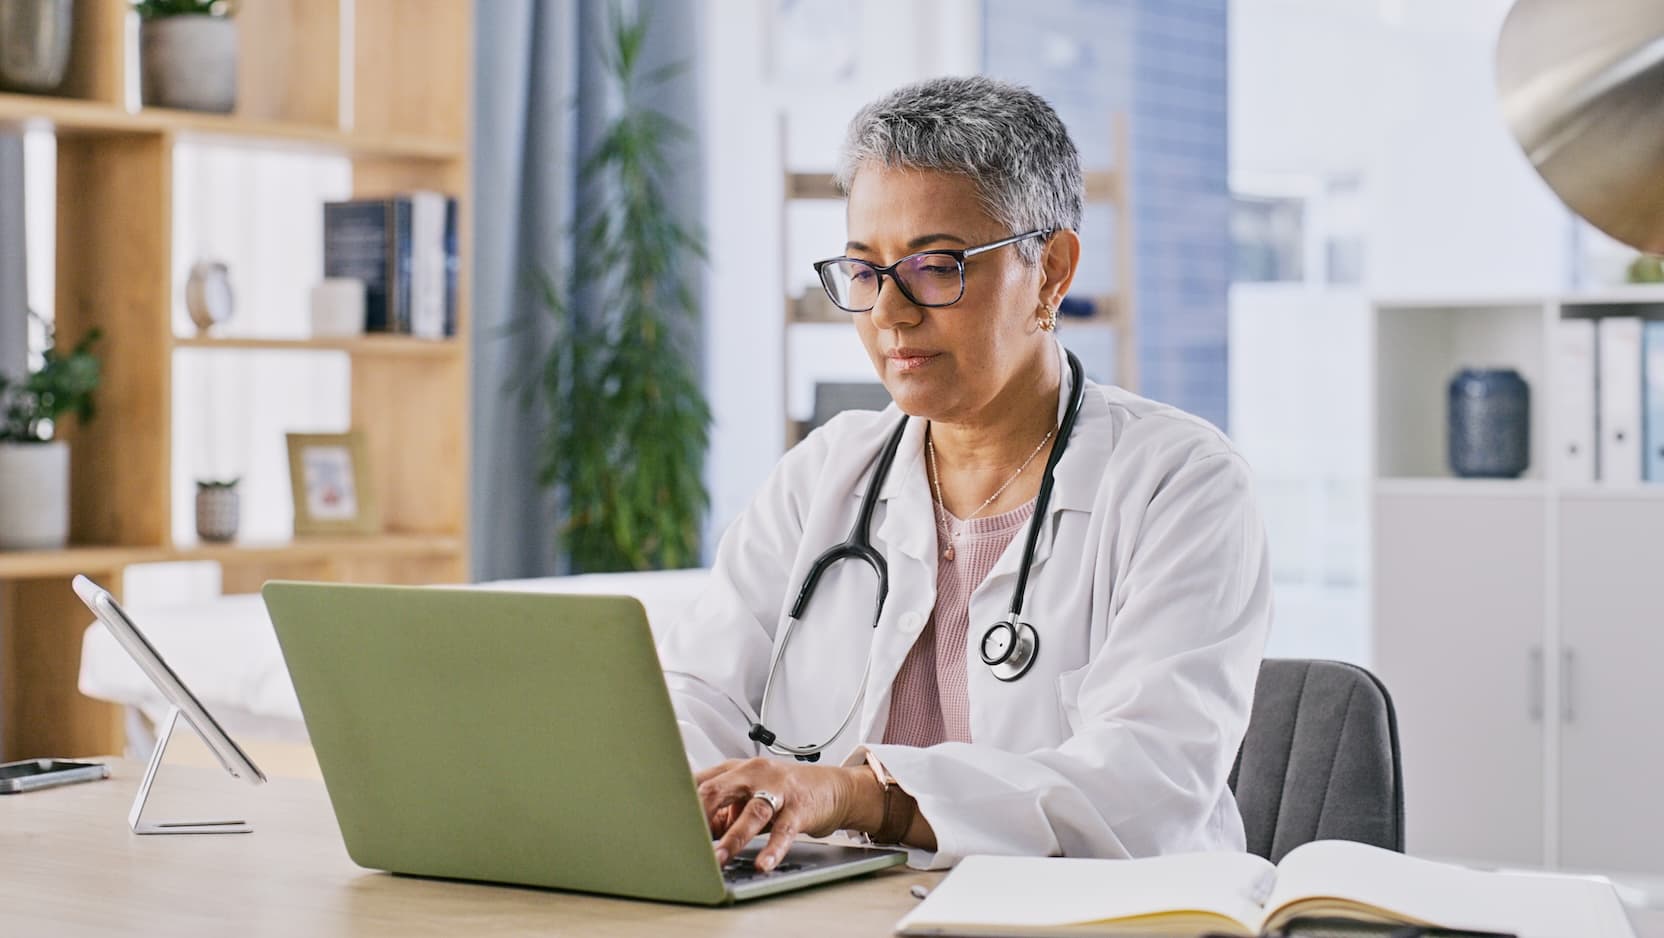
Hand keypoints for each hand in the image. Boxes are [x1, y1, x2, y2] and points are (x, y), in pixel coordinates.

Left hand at [695, 757, 877, 872]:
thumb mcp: (748, 796)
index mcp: (735, 770)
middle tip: (683, 839)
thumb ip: (721, 812)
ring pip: (751, 812)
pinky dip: (772, 848)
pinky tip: (763, 863)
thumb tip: (695, 836)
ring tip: (719, 859)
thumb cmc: (785, 791)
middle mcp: (753, 774)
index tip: (666, 823)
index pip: (699, 782)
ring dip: (732, 838)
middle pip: (718, 790)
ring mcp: (777, 790)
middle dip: (698, 815)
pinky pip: (784, 830)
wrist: (832, 787)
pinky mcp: (799, 808)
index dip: (680, 803)